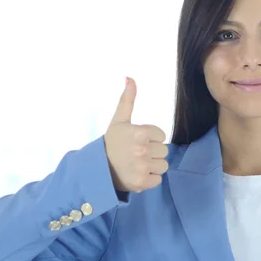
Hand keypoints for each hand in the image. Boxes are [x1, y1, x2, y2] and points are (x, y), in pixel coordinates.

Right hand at [104, 77, 168, 192]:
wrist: (97, 168)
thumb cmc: (112, 142)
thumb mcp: (119, 120)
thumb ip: (127, 99)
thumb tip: (130, 77)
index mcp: (140, 133)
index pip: (162, 136)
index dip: (151, 138)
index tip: (137, 140)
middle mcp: (142, 150)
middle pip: (164, 151)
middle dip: (152, 152)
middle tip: (136, 153)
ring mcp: (142, 168)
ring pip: (163, 166)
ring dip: (153, 166)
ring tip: (137, 163)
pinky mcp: (141, 183)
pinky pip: (158, 179)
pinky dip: (150, 179)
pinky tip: (138, 174)